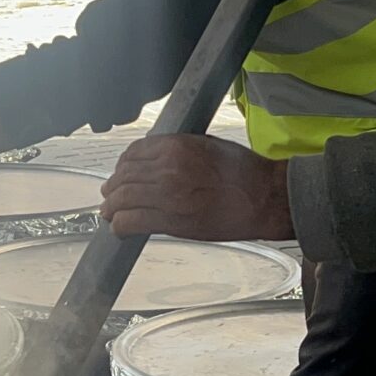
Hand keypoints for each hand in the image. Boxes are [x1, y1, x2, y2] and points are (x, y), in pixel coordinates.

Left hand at [100, 135, 293, 241]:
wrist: (265, 198)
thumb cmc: (244, 172)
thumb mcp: (208, 145)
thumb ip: (177, 150)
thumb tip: (154, 158)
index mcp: (175, 146)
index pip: (133, 153)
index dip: (122, 165)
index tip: (121, 173)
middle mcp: (166, 168)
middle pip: (123, 176)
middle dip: (113, 188)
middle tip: (109, 196)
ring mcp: (167, 195)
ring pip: (122, 199)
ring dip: (111, 208)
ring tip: (110, 214)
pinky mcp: (171, 221)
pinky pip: (131, 222)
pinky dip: (120, 226)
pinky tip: (121, 229)